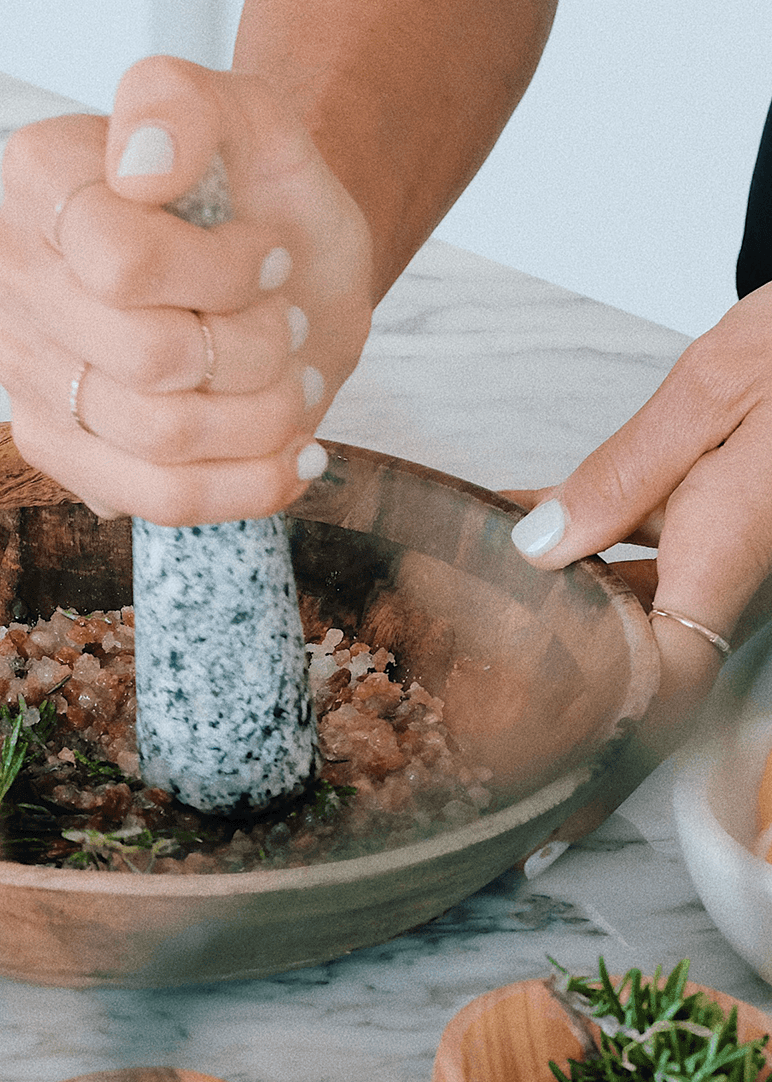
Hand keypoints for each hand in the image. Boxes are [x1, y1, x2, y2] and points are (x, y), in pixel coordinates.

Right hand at [0, 55, 374, 524]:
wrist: (282, 265)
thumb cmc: (259, 190)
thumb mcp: (251, 113)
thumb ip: (185, 100)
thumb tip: (137, 166)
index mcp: (38, 178)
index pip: (123, 264)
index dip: (224, 274)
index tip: (268, 255)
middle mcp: (7, 269)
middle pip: (149, 359)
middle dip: (255, 348)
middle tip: (284, 321)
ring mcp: (21, 364)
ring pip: (159, 436)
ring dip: (262, 413)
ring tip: (287, 375)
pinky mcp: (52, 444)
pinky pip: (155, 498)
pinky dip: (247, 482)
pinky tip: (285, 447)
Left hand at [507, 283, 771, 846]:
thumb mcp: (713, 397)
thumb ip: (624, 476)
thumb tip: (540, 548)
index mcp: (726, 558)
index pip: (664, 683)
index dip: (606, 749)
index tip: (543, 798)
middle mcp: (723, 568)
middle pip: (637, 658)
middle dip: (567, 694)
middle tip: (485, 725)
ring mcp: (718, 544)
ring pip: (628, 603)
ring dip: (556, 612)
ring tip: (468, 618)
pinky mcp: (711, 512)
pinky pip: (636, 547)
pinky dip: (575, 543)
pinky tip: (507, 522)